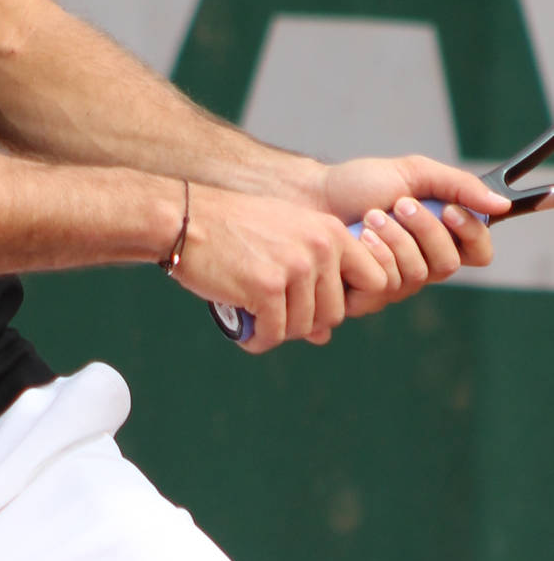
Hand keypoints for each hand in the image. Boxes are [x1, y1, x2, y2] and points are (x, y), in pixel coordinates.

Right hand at [175, 185, 390, 352]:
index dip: (351, 300)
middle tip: (277, 318)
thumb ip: (310, 279)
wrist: (184, 220)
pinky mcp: (267, 287)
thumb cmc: (230, 229)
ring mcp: (296, 267)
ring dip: (280, 332)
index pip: (376, 280)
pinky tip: (245, 332)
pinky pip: (274, 332)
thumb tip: (325, 337)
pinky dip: (258, 340)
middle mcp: (320, 247)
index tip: (320, 304)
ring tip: (258, 324)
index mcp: (331, 231)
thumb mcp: (282, 240)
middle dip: (307, 322)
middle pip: (336, 312)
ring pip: (305, 327)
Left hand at [310, 154, 507, 319]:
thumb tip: (502, 203)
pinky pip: (384, 289)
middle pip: (446, 265)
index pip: (478, 252)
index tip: (448, 209)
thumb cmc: (361, 184)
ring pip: (416, 276)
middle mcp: (423, 265)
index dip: (470, 234)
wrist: (313, 195)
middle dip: (423, 231)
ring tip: (371, 217)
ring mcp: (395, 284)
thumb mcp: (413, 172)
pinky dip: (372, 258)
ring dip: (394, 240)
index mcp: (441, 237)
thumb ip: (459, 185)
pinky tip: (358, 239)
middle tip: (399, 205)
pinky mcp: (365, 295)